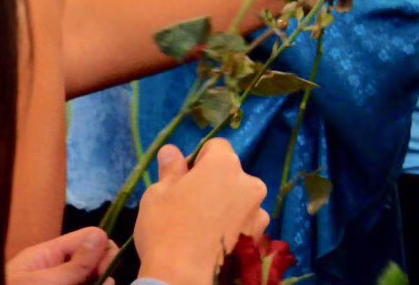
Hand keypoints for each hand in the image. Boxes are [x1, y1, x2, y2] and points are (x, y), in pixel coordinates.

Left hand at [5, 227, 114, 284]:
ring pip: (89, 281)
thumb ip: (74, 264)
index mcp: (48, 255)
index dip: (103, 252)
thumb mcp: (43, 283)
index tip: (103, 274)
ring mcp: (57, 284)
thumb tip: (101, 236)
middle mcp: (55, 269)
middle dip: (103, 276)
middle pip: (94, 262)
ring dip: (98, 284)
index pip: (89, 237)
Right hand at [134, 141, 268, 284]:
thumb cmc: (166, 229)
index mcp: (224, 165)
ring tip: (203, 228)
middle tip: (190, 206)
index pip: (216, 147)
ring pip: (240, 199)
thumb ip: (170, 169)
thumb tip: (171, 150)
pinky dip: (235, 226)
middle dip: (213, 184)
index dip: (198, 160)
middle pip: (230, 174)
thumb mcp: (157, 194)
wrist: (184, 277)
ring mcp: (258, 210)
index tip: (183, 180)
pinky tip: (215, 241)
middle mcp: (249, 182)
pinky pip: (246, 221)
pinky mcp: (260, 234)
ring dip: (226, 205)